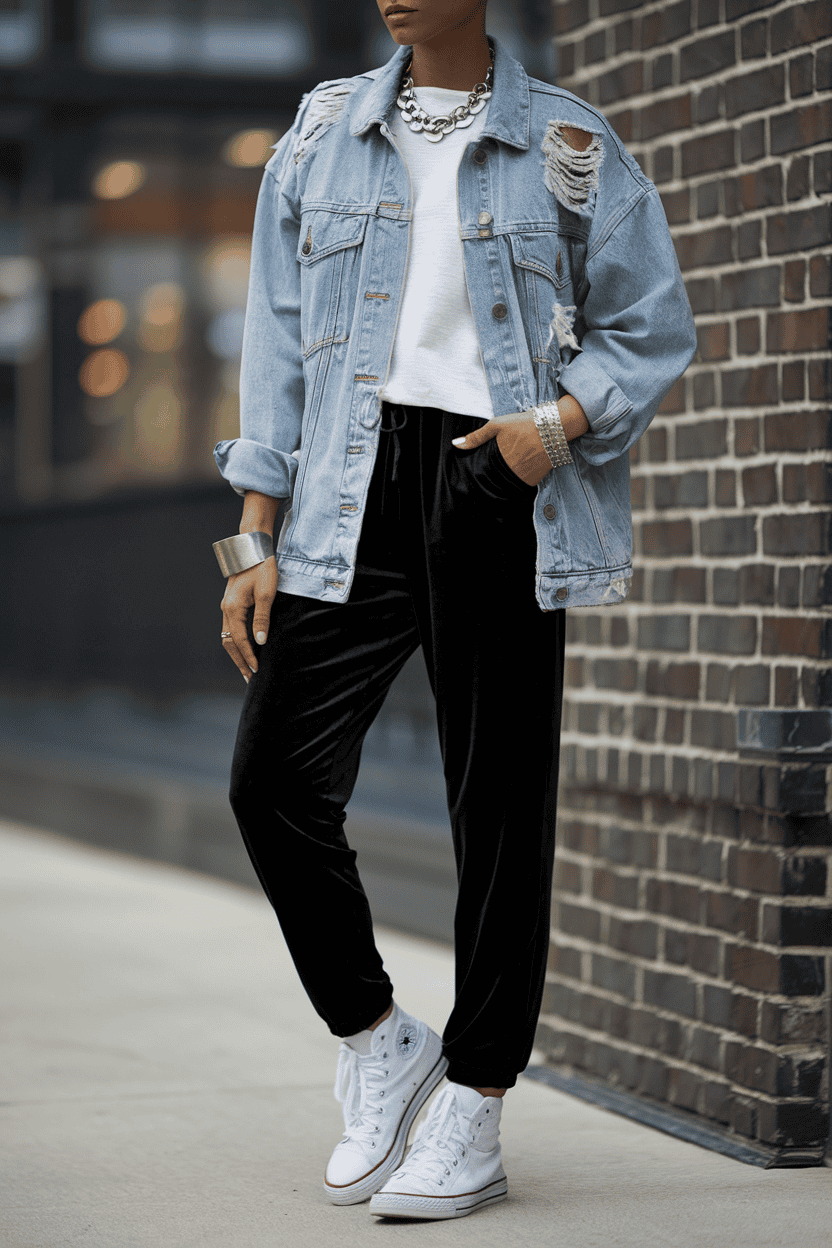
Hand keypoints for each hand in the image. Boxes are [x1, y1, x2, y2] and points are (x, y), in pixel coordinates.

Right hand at [221, 556, 277, 683]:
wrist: (253, 549)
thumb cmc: (262, 568)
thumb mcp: (267, 593)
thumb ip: (263, 618)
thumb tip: (260, 641)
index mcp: (233, 608)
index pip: (240, 640)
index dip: (248, 657)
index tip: (256, 671)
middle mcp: (226, 609)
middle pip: (229, 642)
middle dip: (239, 661)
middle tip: (249, 678)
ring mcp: (227, 606)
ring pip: (228, 636)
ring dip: (237, 653)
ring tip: (246, 668)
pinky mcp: (232, 603)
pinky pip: (231, 628)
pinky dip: (236, 642)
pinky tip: (246, 648)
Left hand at [451, 395, 589, 485]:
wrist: (554, 426)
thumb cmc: (525, 423)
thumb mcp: (497, 425)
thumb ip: (476, 436)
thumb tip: (455, 444)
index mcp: (499, 458)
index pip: (484, 473)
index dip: (482, 473)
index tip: (481, 473)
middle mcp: (510, 470)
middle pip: (496, 479)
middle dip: (495, 475)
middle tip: (502, 467)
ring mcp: (524, 476)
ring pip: (508, 483)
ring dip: (507, 478)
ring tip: (514, 465)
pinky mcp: (536, 479)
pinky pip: (523, 485)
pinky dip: (520, 479)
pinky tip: (522, 468)